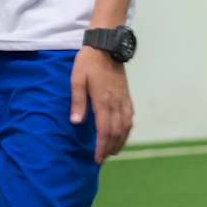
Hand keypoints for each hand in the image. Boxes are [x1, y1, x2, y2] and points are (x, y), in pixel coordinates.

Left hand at [70, 46, 133, 164]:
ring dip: (121, 141)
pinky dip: (127, 129)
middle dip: (110, 148)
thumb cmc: (88, 62)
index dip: (101, 146)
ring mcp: (123, 99)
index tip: (97, 158)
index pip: (105, 130)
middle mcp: (116, 102)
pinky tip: (123, 133)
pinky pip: (130, 116)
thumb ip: (78, 101)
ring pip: (126, 126)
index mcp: (103, 100)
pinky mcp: (127, 95)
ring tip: (113, 151)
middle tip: (102, 159)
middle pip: (116, 132)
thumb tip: (76, 122)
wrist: (107, 46)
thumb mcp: (77, 79)